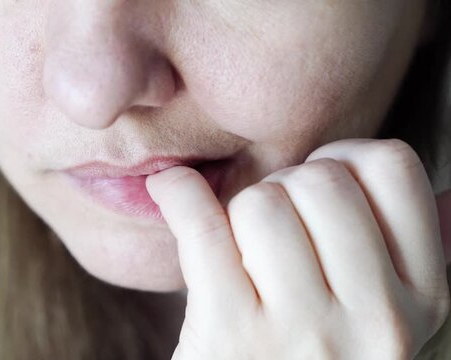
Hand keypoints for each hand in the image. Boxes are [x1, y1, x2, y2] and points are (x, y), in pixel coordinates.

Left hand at [146, 138, 450, 359]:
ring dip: (236, 212)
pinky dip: (178, 195)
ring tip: (237, 247)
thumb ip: (410, 263)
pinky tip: (169, 189)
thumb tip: (448, 197)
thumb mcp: (385, 327)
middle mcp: (376, 318)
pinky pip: (203, 227)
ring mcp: (303, 331)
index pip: (392, 168)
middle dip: (284, 185)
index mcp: (422, 299)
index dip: (344, 159)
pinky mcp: (232, 337)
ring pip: (262, 203)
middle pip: (320, 179)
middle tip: (267, 222)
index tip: (313, 185)